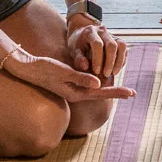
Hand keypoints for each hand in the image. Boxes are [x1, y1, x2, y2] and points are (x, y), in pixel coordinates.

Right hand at [0, 46, 134, 103]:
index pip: (101, 93)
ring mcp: (72, 88)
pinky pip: (88, 82)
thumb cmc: (45, 69)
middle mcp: (76, 92)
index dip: (117, 92)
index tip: (131, 93)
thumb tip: (99, 83)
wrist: (28, 68)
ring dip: (108, 87)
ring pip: (95, 88)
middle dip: (116, 91)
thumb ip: (81, 78)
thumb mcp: (64, 72)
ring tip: (122, 88)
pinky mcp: (70, 81)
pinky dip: (98, 80)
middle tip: (133, 92)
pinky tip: (104, 77)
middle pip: (100, 93)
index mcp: (75, 93)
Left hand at [67, 19, 127, 81]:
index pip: (97, 44)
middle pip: (112, 45)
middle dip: (110, 62)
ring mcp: (112, 34)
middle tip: (106, 74)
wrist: (82, 36)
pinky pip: (124, 49)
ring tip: (113, 73)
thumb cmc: (77, 45)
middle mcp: (102, 31)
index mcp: (90, 32)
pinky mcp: (118, 39)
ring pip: (122, 45)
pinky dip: (122, 60)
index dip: (98, 59)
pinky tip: (115, 69)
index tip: (96, 72)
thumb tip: (85, 67)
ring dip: (119, 61)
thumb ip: (78, 59)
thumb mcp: (73, 51)